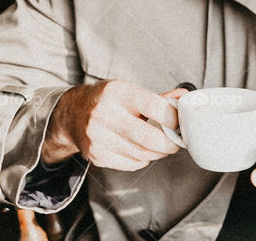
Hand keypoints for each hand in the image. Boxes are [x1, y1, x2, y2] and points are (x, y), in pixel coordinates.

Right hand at [41, 80, 183, 170]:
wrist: (71, 114)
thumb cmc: (105, 100)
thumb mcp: (128, 91)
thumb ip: (158, 98)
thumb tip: (184, 97)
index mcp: (117, 92)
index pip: (153, 106)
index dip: (172, 118)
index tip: (179, 123)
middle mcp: (105, 114)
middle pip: (149, 137)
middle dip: (169, 143)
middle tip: (176, 142)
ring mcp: (99, 137)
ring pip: (142, 154)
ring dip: (158, 153)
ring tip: (160, 145)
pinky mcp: (97, 155)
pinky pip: (131, 163)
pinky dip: (142, 159)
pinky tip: (141, 150)